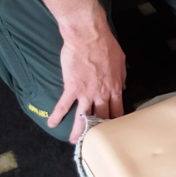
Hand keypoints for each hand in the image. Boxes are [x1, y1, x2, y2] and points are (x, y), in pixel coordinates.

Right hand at [47, 7, 125, 143]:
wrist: (88, 35)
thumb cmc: (105, 44)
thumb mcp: (121, 61)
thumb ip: (122, 76)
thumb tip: (123, 86)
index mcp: (114, 88)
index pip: (117, 111)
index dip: (115, 122)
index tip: (112, 130)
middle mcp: (102, 94)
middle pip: (101, 118)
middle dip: (98, 132)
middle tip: (94, 140)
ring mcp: (86, 92)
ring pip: (83, 117)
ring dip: (78, 131)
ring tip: (75, 141)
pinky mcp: (71, 87)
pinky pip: (63, 105)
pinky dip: (57, 115)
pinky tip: (51, 123)